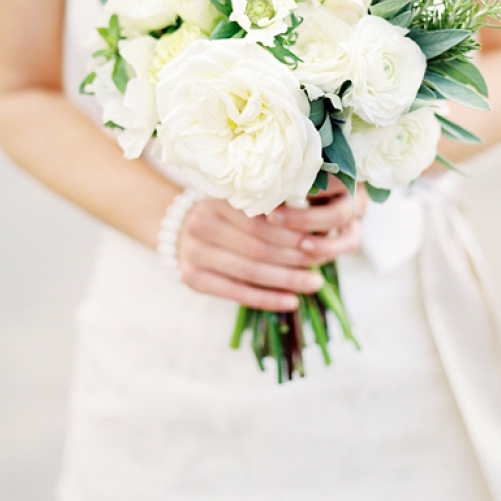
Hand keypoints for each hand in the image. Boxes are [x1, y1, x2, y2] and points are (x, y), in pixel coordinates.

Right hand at [178, 178, 364, 310]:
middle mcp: (201, 223)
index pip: (262, 220)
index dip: (292, 232)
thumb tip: (317, 226)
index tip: (320, 238)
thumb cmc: (226, 216)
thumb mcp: (242, 204)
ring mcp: (193, 251)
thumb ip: (271, 210)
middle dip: (295, 256)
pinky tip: (291, 301)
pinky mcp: (192, 277)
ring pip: (250, 271)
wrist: (176, 229)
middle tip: (323, 262)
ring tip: (315, 283)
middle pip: (258, 246)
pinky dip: (267, 299)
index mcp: (218, 198)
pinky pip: (236, 292)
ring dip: (287, 279)